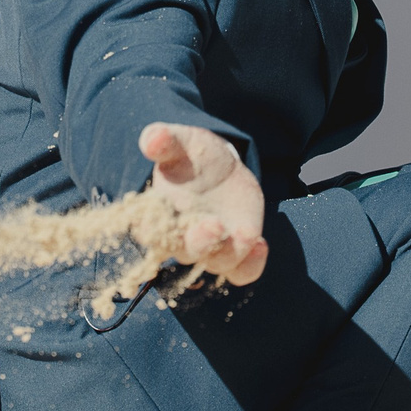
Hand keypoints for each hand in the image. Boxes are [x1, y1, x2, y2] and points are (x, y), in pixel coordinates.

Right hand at [139, 122, 268, 284]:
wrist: (221, 168)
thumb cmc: (192, 157)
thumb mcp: (180, 143)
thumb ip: (164, 142)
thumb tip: (153, 138)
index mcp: (159, 217)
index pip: (149, 232)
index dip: (153, 230)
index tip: (162, 221)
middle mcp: (182, 239)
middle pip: (185, 252)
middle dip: (199, 242)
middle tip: (213, 224)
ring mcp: (211, 248)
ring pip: (217, 263)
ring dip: (230, 253)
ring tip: (247, 234)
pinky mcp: (236, 251)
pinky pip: (243, 272)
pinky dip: (252, 265)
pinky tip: (261, 244)